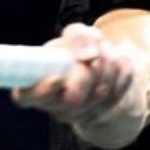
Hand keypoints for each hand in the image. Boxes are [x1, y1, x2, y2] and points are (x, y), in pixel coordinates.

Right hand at [11, 22, 148, 148]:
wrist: (103, 64)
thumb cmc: (78, 50)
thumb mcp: (76, 34)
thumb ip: (77, 37)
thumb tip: (88, 56)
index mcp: (34, 84)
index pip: (26, 97)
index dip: (41, 90)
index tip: (57, 78)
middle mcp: (53, 104)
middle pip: (70, 101)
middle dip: (88, 74)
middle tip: (96, 56)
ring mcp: (77, 114)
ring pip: (96, 99)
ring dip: (108, 70)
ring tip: (110, 51)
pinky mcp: (100, 115)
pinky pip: (116, 98)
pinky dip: (122, 76)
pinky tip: (123, 62)